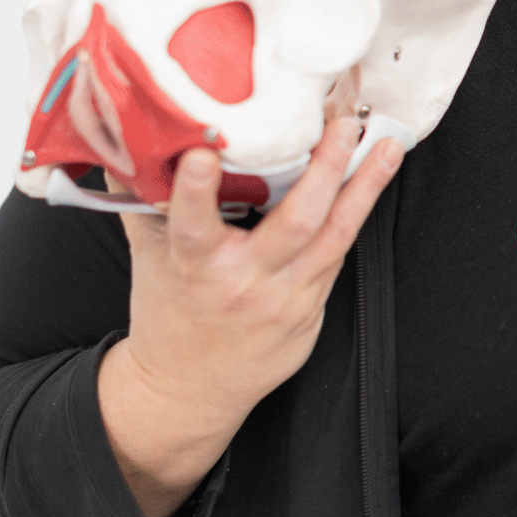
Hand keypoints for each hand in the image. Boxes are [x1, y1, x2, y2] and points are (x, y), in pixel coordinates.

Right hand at [98, 117, 403, 516]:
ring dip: (366, 187)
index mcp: (194, 269)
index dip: (195, 191)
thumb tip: (127, 138)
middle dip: (325, 170)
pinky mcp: (311, 309)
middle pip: (294, 224)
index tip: (203, 154)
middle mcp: (244, 283)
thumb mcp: (148, 255)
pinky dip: (356, 213)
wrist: (188, 389)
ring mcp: (285, 299)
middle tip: (344, 126)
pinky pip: (337, 254)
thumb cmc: (168, 312)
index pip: (192, 227)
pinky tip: (374, 178)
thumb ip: (144, 198)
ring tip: (389, 145)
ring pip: (335, 237)